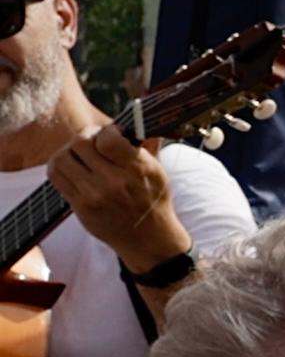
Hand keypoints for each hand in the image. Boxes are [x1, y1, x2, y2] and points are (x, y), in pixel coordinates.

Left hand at [48, 116, 187, 277]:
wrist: (148, 238)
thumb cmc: (153, 201)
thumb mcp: (158, 172)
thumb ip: (145, 146)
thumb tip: (137, 118)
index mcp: (137, 169)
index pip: (107, 138)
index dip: (103, 131)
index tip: (107, 136)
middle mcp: (114, 182)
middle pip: (79, 143)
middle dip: (83, 138)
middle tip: (90, 143)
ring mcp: (94, 195)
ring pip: (61, 158)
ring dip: (67, 153)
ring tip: (78, 157)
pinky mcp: (79, 206)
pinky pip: (55, 176)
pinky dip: (59, 168)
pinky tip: (71, 170)